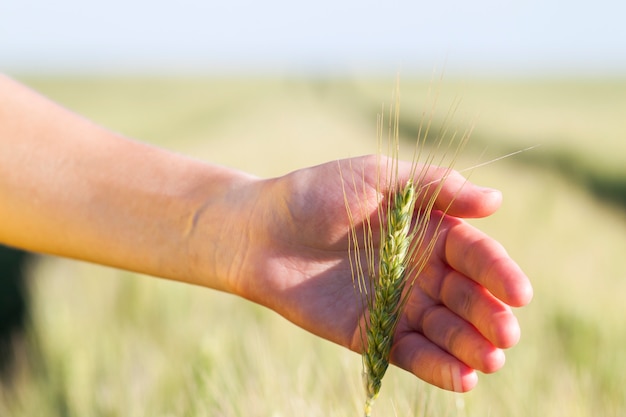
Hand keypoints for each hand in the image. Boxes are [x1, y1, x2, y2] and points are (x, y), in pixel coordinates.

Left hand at [227, 155, 532, 391]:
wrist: (260, 230)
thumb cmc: (317, 193)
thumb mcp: (376, 177)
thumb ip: (434, 188)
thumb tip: (495, 199)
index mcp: (427, 232)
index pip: (473, 254)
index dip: (498, 273)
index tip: (519, 293)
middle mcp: (418, 271)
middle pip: (465, 297)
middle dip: (489, 316)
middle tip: (507, 334)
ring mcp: (396, 304)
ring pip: (443, 331)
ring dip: (470, 347)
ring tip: (490, 360)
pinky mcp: (370, 333)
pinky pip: (409, 353)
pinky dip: (436, 367)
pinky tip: (462, 379)